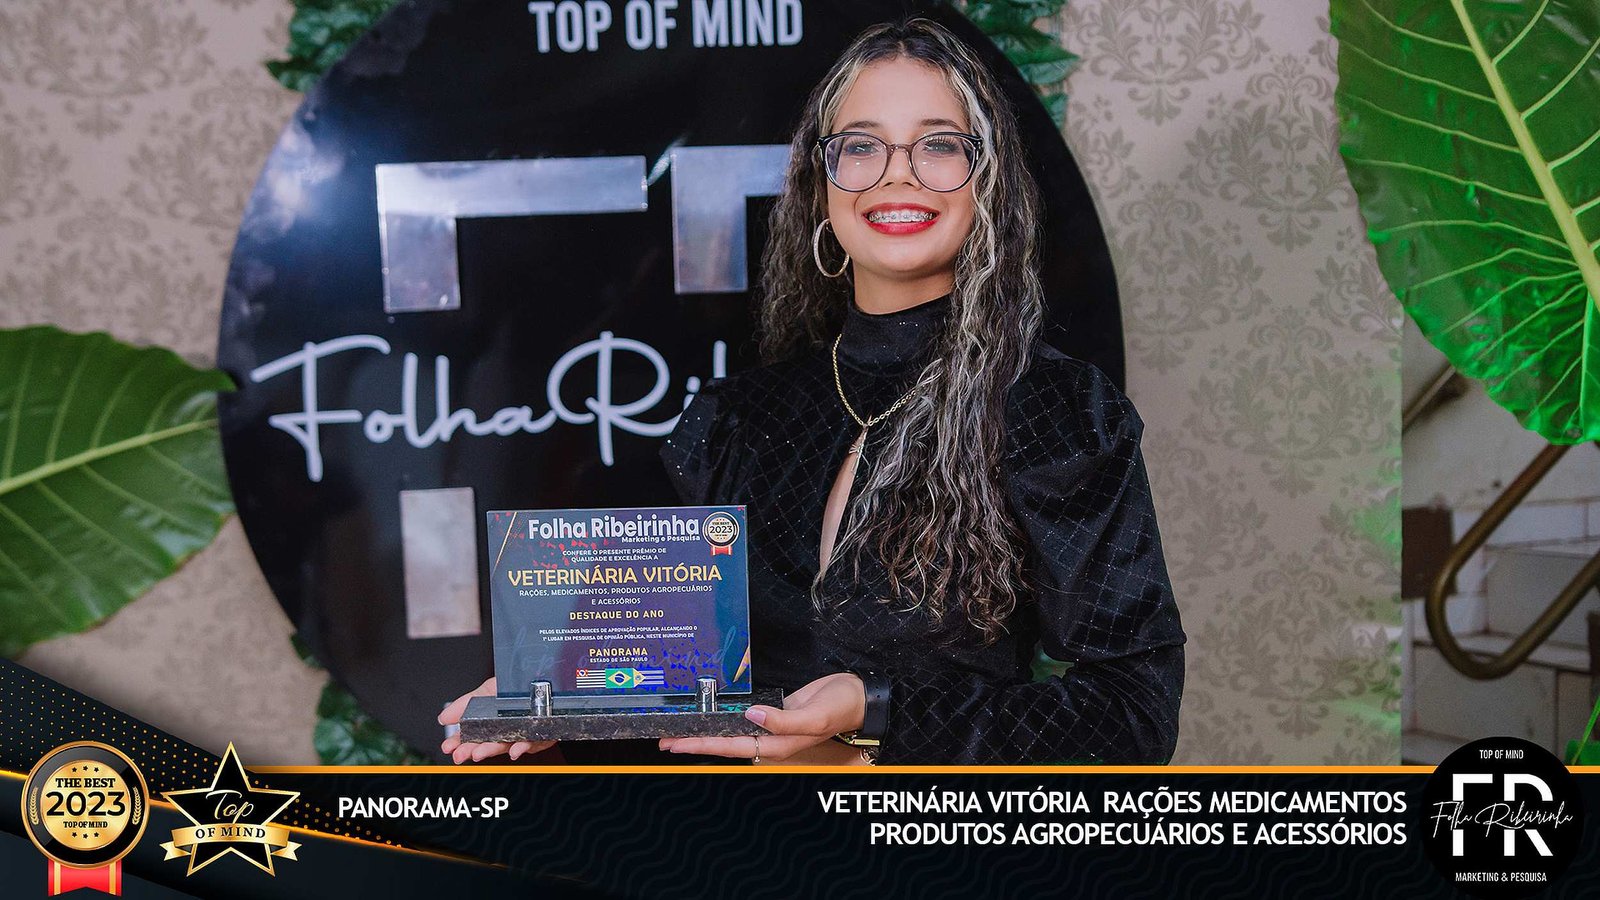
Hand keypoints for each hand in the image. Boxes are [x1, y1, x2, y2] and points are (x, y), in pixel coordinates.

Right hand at [437, 677, 555, 763]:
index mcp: (489, 723)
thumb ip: (465, 704)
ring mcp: (521, 735)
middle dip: (471, 750)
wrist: (542, 678)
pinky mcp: (539, 736)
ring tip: (479, 752)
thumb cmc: (514, 686)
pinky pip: (531, 744)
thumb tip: (443, 718)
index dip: (459, 743)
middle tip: (460, 754)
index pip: (471, 737)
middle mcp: (505, 732)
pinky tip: (514, 749)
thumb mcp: (486, 690)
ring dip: (491, 750)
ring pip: (506, 746)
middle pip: (486, 745)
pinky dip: (521, 747)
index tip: (448, 747)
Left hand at [657, 672, 865, 761]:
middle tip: (664, 740)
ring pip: (732, 731)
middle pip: (724, 743)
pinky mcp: (775, 712)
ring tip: (681, 729)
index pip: (730, 747)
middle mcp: (770, 739)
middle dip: (695, 742)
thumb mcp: (814, 715)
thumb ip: (783, 720)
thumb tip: (752, 716)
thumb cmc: (840, 707)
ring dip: (708, 730)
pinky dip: (727, 716)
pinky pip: (745, 718)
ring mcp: (771, 726)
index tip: (675, 743)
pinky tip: (715, 713)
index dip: (701, 745)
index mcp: (776, 745)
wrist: (859, 696)